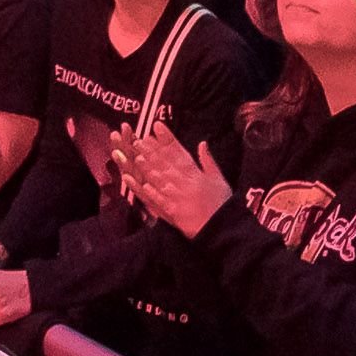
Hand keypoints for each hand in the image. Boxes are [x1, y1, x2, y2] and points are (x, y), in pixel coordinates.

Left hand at [111, 129, 232, 238]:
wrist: (222, 229)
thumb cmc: (221, 204)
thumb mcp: (218, 179)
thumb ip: (208, 161)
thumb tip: (202, 142)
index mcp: (195, 173)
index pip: (178, 151)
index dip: (167, 138)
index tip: (157, 126)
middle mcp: (184, 182)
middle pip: (165, 162)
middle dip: (151, 149)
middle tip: (138, 138)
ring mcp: (176, 196)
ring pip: (158, 177)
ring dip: (146, 166)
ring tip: (135, 155)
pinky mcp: (170, 211)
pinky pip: (155, 198)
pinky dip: (144, 189)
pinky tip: (133, 181)